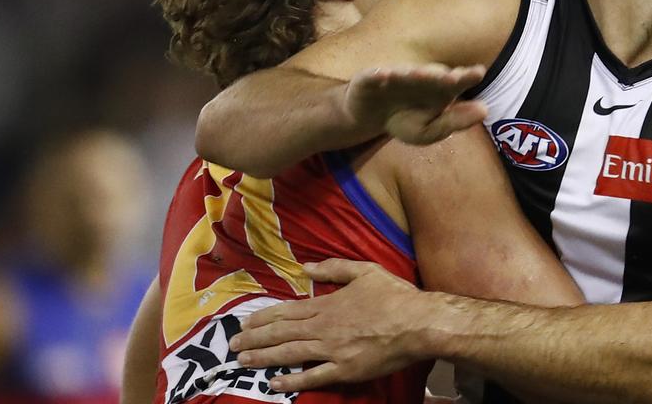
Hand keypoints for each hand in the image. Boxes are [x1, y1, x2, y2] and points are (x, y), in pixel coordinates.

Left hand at [229, 259, 434, 392]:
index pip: (288, 311)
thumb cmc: (394, 296)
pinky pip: (312, 377)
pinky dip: (291, 381)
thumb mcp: (365, 271)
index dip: (264, 317)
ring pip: (290, 354)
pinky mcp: (344, 370)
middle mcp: (324, 328)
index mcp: (328, 304)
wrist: (418, 323)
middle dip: (255, 338)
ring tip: (243, 360)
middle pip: (282, 333)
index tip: (246, 322)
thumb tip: (307, 267)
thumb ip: (334, 268)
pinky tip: (274, 383)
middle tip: (233, 344)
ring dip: (264, 357)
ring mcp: (332, 351)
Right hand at [345, 64, 487, 144]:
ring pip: (403, 74)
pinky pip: (373, 77)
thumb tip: (486, 110)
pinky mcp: (369, 80)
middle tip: (451, 78)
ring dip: (411, 73)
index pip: (454, 81)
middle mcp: (417, 77)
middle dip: (438, 76)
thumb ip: (455, 121)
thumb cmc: (404, 121)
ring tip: (420, 74)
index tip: (478, 73)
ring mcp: (393, 77)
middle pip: (430, 75)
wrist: (369, 120)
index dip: (466, 76)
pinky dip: (378, 75)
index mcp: (437, 88)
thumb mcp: (429, 130)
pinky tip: (384, 75)